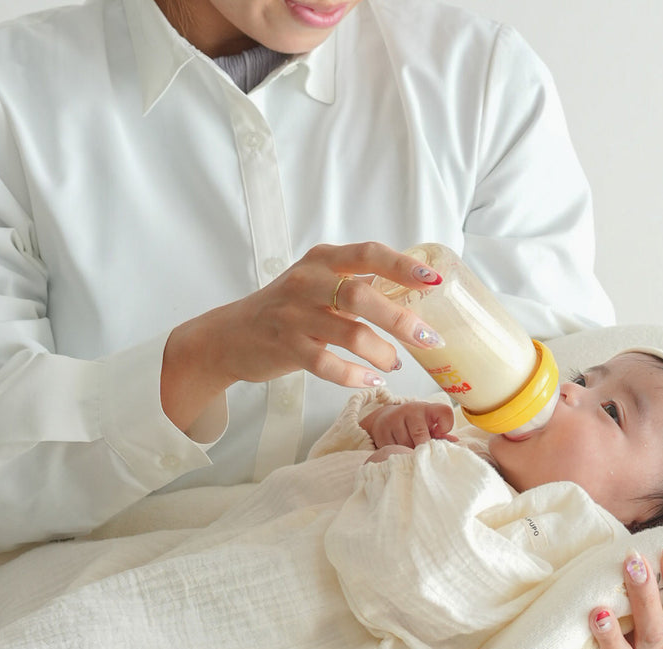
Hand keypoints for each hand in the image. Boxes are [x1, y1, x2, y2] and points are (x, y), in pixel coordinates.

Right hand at [161, 242, 445, 432]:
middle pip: (363, 296)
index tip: (433, 281)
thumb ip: (356, 285)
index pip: (368, 254)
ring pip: (349, 333)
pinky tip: (371, 380)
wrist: (229, 336)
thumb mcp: (318, 285)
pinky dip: (354, 375)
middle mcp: (308, 282)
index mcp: (322, 260)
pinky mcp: (285, 347)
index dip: (402, 266)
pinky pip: (327, 364)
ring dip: (380, 352)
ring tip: (394, 364)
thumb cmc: (284, 311)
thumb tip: (409, 292)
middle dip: (401, 319)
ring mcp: (294, 315)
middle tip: (428, 339)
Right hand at [360, 401, 455, 449]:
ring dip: (409, 453)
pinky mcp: (381, 431)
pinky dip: (397, 454)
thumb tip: (455, 443)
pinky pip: (392, 449)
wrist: (386, 419)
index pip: (444, 412)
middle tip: (425, 456)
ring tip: (411, 453)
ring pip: (405, 445)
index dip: (447, 425)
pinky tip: (399, 452)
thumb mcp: (429, 424)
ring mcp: (394, 420)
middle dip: (423, 448)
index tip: (441, 433)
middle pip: (420, 435)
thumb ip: (441, 434)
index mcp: (427, 409)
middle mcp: (410, 411)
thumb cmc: (415, 425)